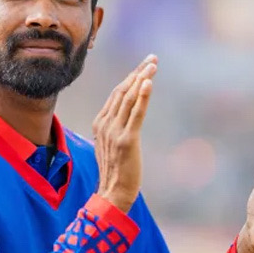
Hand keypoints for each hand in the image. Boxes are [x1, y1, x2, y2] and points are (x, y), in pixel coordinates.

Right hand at [93, 54, 157, 212]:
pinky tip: (148, 82)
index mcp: (100, 123)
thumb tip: (123, 117)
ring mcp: (115, 132)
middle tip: (152, 59)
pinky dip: (143, 96)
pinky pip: (136, 114)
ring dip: (142, 78)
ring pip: (129, 98)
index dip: (131, 78)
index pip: (116, 94)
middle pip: (123, 91)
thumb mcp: (110, 145)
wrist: (112, 194)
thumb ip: (113, 129)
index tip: (143, 66)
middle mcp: (105, 124)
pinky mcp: (127, 140)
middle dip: (138, 72)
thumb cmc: (115, 172)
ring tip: (153, 65)